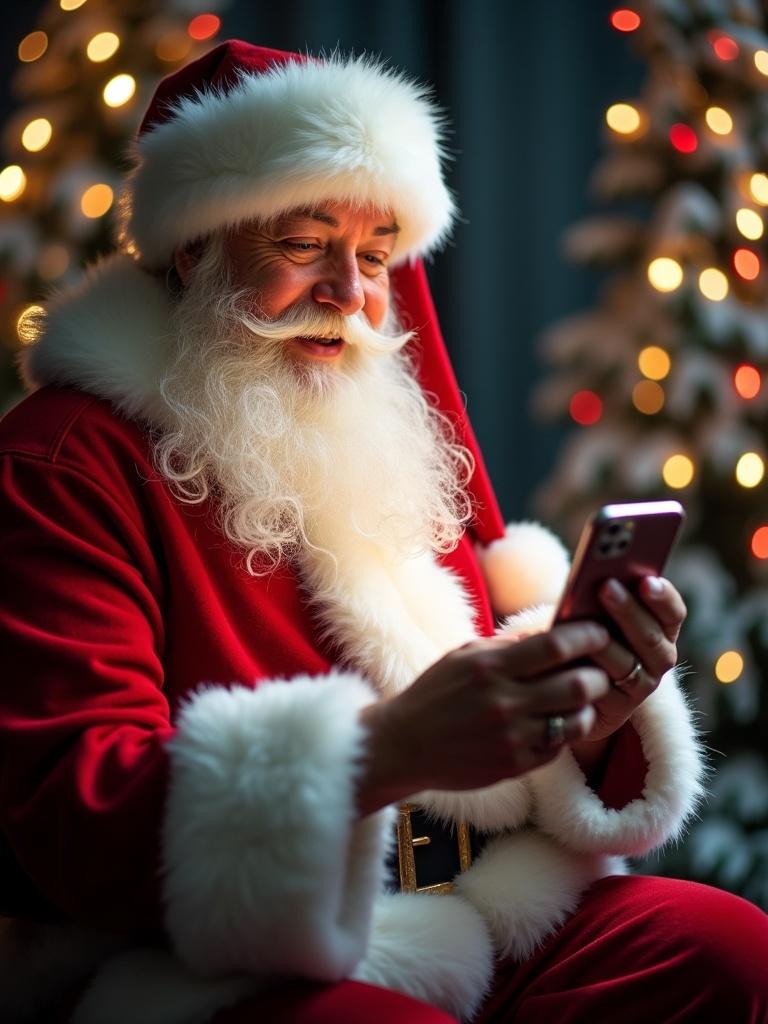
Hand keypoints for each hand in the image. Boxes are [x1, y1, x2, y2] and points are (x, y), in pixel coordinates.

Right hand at [357, 621, 610, 814]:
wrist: (404, 745)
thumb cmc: (435, 694)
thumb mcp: (464, 656)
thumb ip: (507, 646)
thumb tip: (550, 632)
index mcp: (490, 667)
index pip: (556, 646)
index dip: (587, 636)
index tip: (601, 632)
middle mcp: (503, 702)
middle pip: (577, 685)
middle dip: (598, 674)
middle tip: (599, 669)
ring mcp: (511, 737)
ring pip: (577, 720)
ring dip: (588, 707)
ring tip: (582, 699)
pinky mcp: (515, 766)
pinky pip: (559, 746)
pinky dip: (566, 732)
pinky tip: (557, 721)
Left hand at [572, 575, 685, 751]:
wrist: (578, 680)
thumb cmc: (590, 630)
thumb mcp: (602, 610)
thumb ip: (608, 596)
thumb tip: (600, 576)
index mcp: (664, 629)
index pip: (673, 613)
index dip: (663, 597)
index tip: (647, 580)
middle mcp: (659, 658)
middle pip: (649, 636)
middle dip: (627, 610)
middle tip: (606, 586)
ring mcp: (641, 685)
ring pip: (627, 663)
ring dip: (606, 642)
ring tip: (586, 624)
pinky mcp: (617, 707)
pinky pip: (604, 688)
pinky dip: (589, 671)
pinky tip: (574, 656)